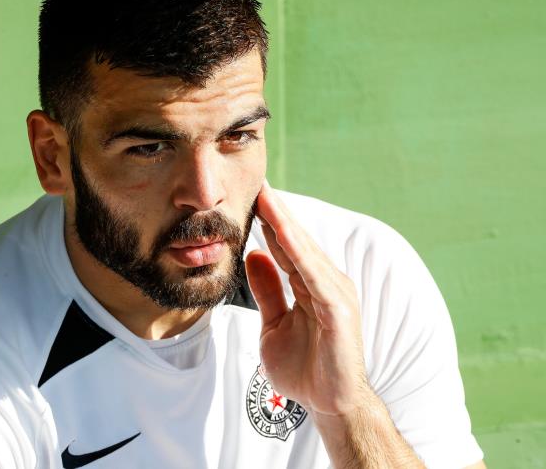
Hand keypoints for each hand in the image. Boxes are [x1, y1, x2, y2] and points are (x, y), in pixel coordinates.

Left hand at [245, 181, 371, 416]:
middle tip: (255, 182)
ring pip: (304, 251)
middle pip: (295, 241)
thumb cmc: (305, 368)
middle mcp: (326, 282)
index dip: (268, 222)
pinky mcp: (338, 309)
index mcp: (311, 285)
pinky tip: (281, 233)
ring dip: (283, 223)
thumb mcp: (274, 324)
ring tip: (265, 196)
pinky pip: (313, 275)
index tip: (249, 197)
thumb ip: (268, 290)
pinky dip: (297, 252)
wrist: (329, 405)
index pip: (286, 247)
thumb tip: (255, 255)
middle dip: (275, 212)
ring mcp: (335, 294)